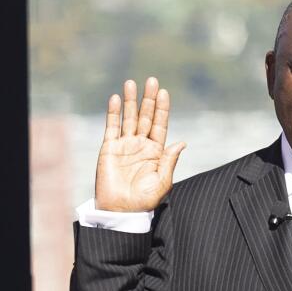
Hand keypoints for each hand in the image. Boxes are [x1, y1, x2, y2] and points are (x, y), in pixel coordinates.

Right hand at [94, 77, 186, 211]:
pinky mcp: (109, 148)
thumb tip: (182, 142)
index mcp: (156, 152)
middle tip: (151, 80)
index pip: (160, 125)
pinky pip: (112, 127)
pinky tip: (116, 98)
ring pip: (128, 118)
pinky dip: (113, 113)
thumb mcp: (163, 181)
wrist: (122, 210)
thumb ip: (169, 160)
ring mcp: (125, 145)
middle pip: (145, 116)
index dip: (162, 109)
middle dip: (148, 99)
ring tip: (132, 83)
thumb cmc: (145, 200)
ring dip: (130, 101)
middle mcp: (141, 145)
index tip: (164, 92)